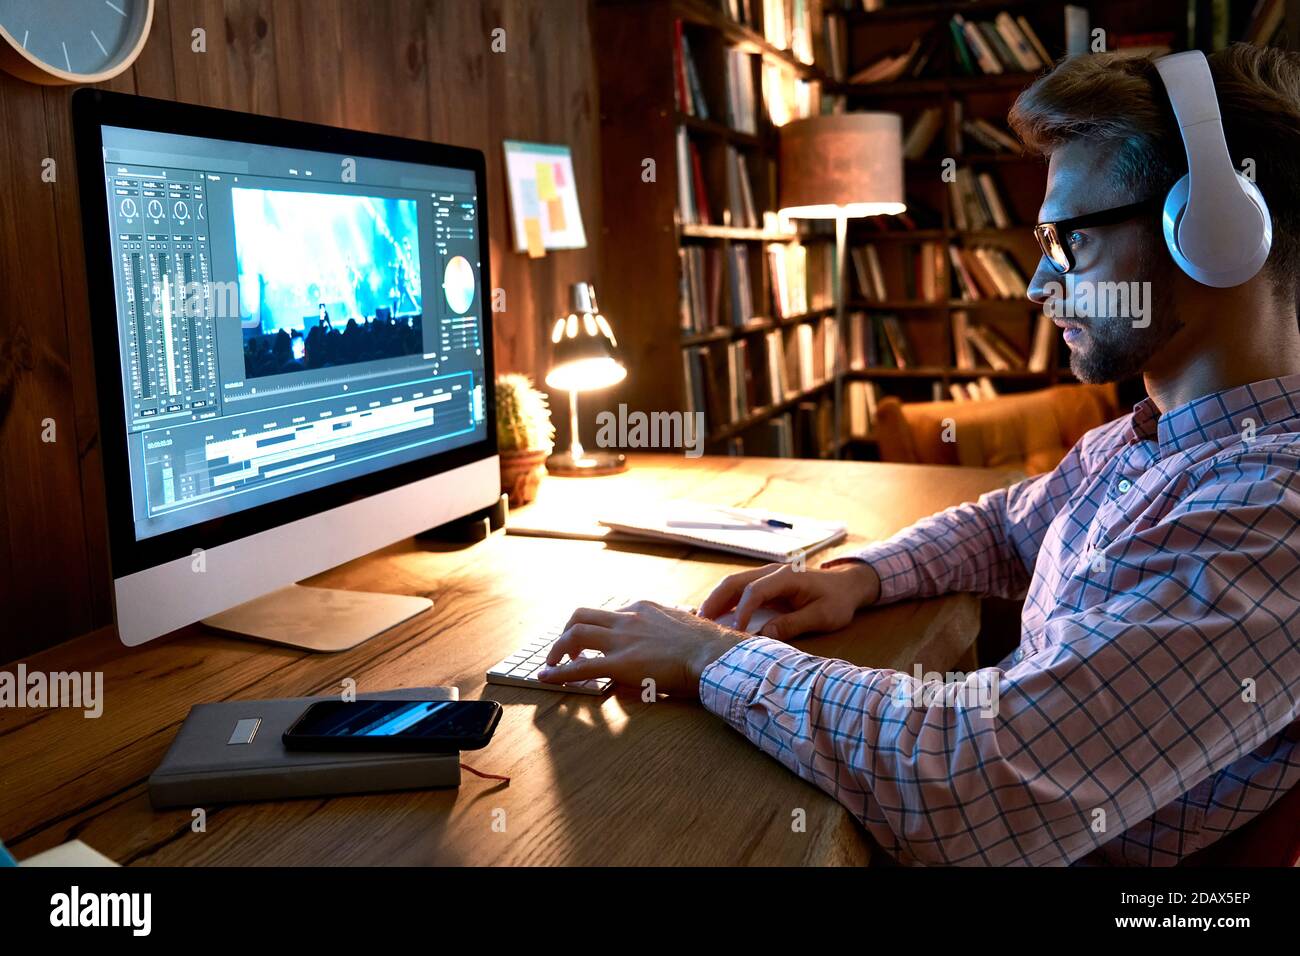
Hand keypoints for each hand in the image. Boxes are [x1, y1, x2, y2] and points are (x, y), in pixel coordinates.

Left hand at [537, 601, 744, 696]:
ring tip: (554, 664)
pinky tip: (547, 678)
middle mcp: (628, 618)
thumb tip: (671, 638)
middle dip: (568, 631)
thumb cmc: (707, 645)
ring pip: (575, 633)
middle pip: (583, 615)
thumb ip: (669, 628)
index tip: (594, 641)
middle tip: (567, 650)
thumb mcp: (685, 626)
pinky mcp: (620, 663)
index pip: (610, 613)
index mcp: (644, 608)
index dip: (597, 628)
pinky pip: (581, 667)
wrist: (712, 653)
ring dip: (558, 649)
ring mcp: (622, 639)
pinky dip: (560, 673)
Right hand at [698, 560, 880, 640]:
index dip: (742, 611)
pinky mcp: (764, 584)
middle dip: (716, 601)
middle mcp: (771, 572)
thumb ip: (794, 624)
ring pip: (732, 583)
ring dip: (715, 601)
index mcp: (787, 576)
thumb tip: (766, 635)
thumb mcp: (823, 616)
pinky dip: (723, 601)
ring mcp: (766, 575)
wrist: (846, 585)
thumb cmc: (837, 601)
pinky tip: (713, 616)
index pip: (755, 590)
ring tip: (700, 621)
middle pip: (735, 581)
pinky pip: (738, 589)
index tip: (735, 632)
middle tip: (700, 623)